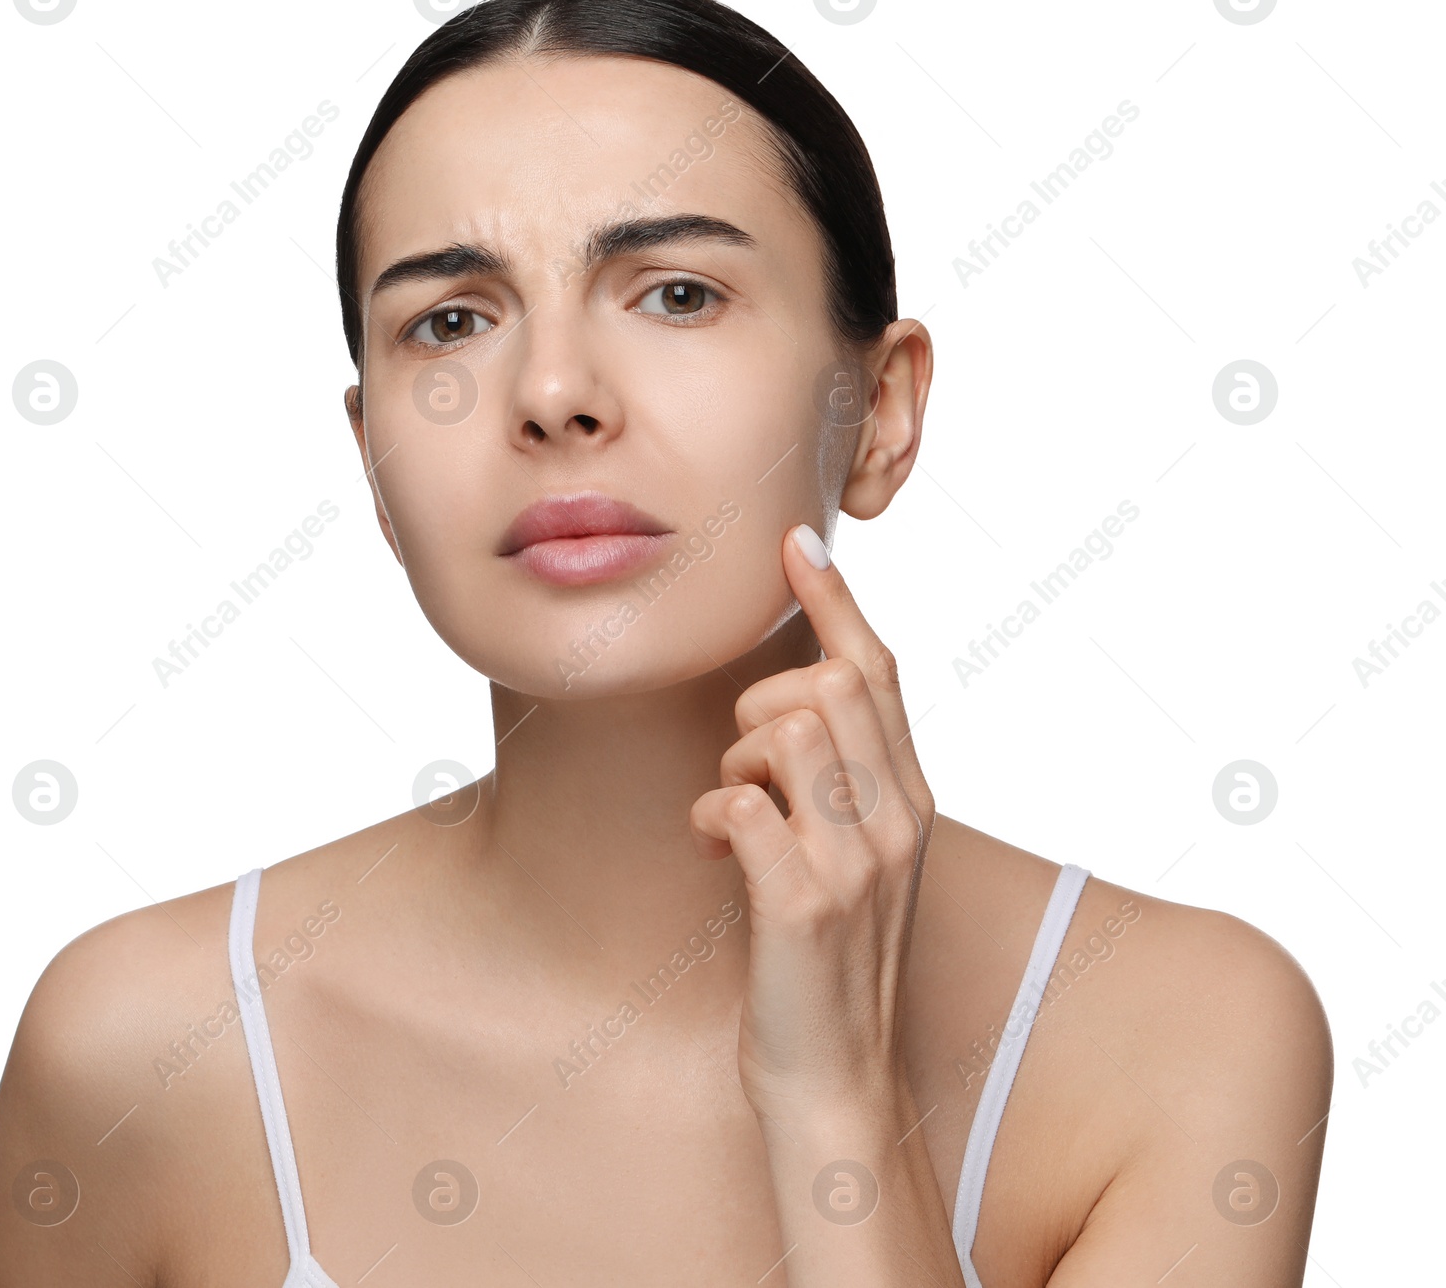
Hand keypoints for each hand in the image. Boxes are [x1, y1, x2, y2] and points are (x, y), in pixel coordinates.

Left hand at [689, 523, 935, 1121]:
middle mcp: (896, 820)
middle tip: (744, 765)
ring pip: (783, 729)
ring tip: (731, 811)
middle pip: (825, 683)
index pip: (879, 671)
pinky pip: (742, 802)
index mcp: (911, 800)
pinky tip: (709, 846)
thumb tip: (791, 703)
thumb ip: (842, 781)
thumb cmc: (829, 959)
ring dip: (734, 758)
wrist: (836, 1078)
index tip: (794, 543)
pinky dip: (711, 810)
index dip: (835, 599)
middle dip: (760, 701)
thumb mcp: (855, 856)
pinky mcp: (803, 904)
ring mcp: (855, 862)